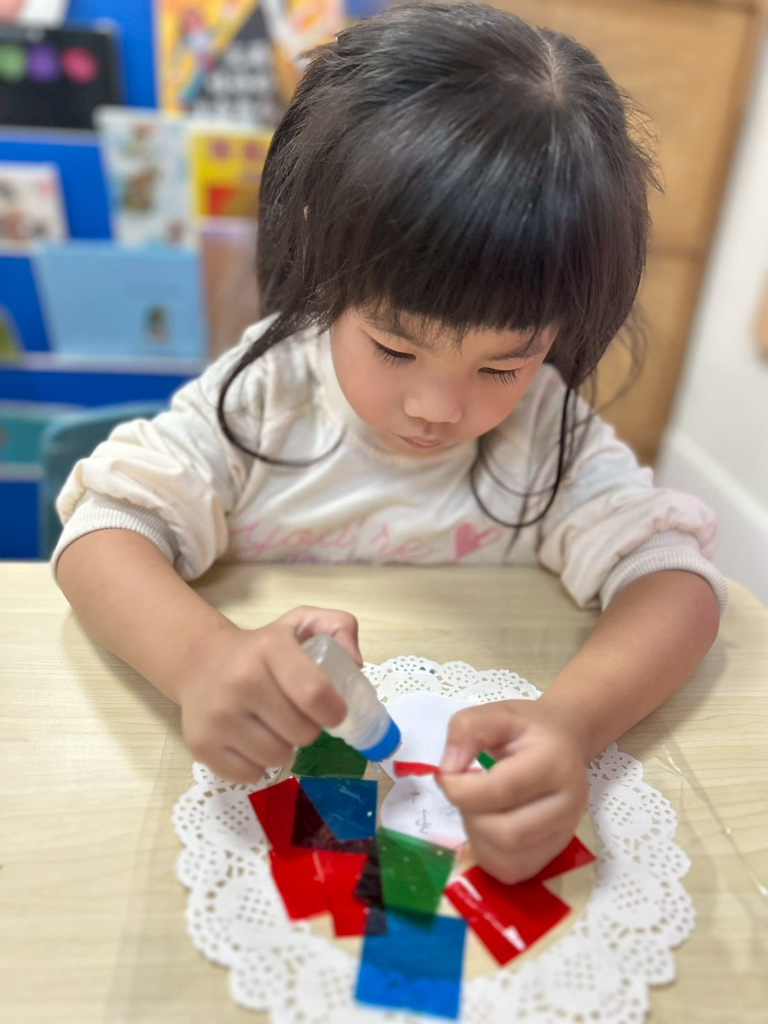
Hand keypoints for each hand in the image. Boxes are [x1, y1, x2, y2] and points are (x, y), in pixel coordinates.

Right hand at [176, 605, 361, 784]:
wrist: (198, 662)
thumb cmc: (260, 648)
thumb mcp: (300, 623)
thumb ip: (339, 627)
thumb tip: (355, 663)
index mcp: (269, 649)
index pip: (314, 692)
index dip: (335, 710)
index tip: (335, 712)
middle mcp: (240, 681)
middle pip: (302, 733)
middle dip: (308, 728)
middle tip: (296, 715)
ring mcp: (218, 716)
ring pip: (278, 757)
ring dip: (284, 747)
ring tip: (273, 727)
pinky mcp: (201, 744)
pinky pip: (250, 775)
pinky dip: (257, 765)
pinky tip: (250, 741)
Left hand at [437, 698, 589, 883]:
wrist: (565, 740)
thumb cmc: (528, 727)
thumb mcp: (494, 712)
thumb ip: (466, 730)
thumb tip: (449, 771)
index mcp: (554, 762)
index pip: (501, 790)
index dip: (460, 788)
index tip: (446, 775)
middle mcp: (569, 802)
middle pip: (506, 834)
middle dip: (471, 816)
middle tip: (466, 791)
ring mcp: (566, 831)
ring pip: (509, 858)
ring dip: (478, 836)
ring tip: (479, 806)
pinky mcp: (556, 851)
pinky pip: (513, 870)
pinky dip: (489, 853)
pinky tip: (488, 825)